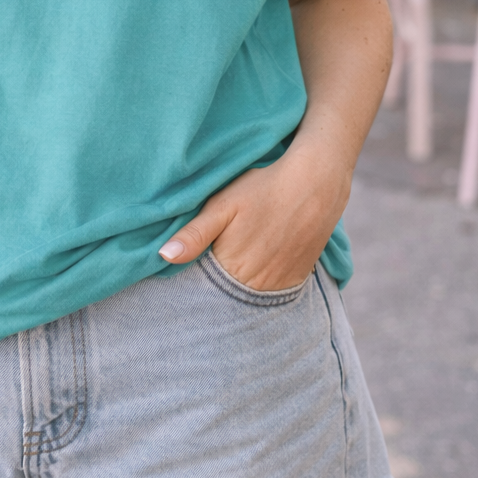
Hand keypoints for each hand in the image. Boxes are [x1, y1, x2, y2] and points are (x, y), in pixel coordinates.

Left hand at [157, 124, 352, 291]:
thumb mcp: (222, 204)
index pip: (203, 285)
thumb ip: (194, 234)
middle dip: (216, 280)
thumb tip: (162, 257)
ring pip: (248, 294)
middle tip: (220, 252)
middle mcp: (255, 284)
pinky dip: (262, 282)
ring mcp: (278, 284)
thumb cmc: (263, 188)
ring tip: (240, 255)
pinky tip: (260, 259)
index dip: (196, 274)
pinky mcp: (297, 279)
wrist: (315, 183)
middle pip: (226, 292)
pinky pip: (272, 291)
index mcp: (230, 267)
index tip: (194, 260)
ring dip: (240, 282)